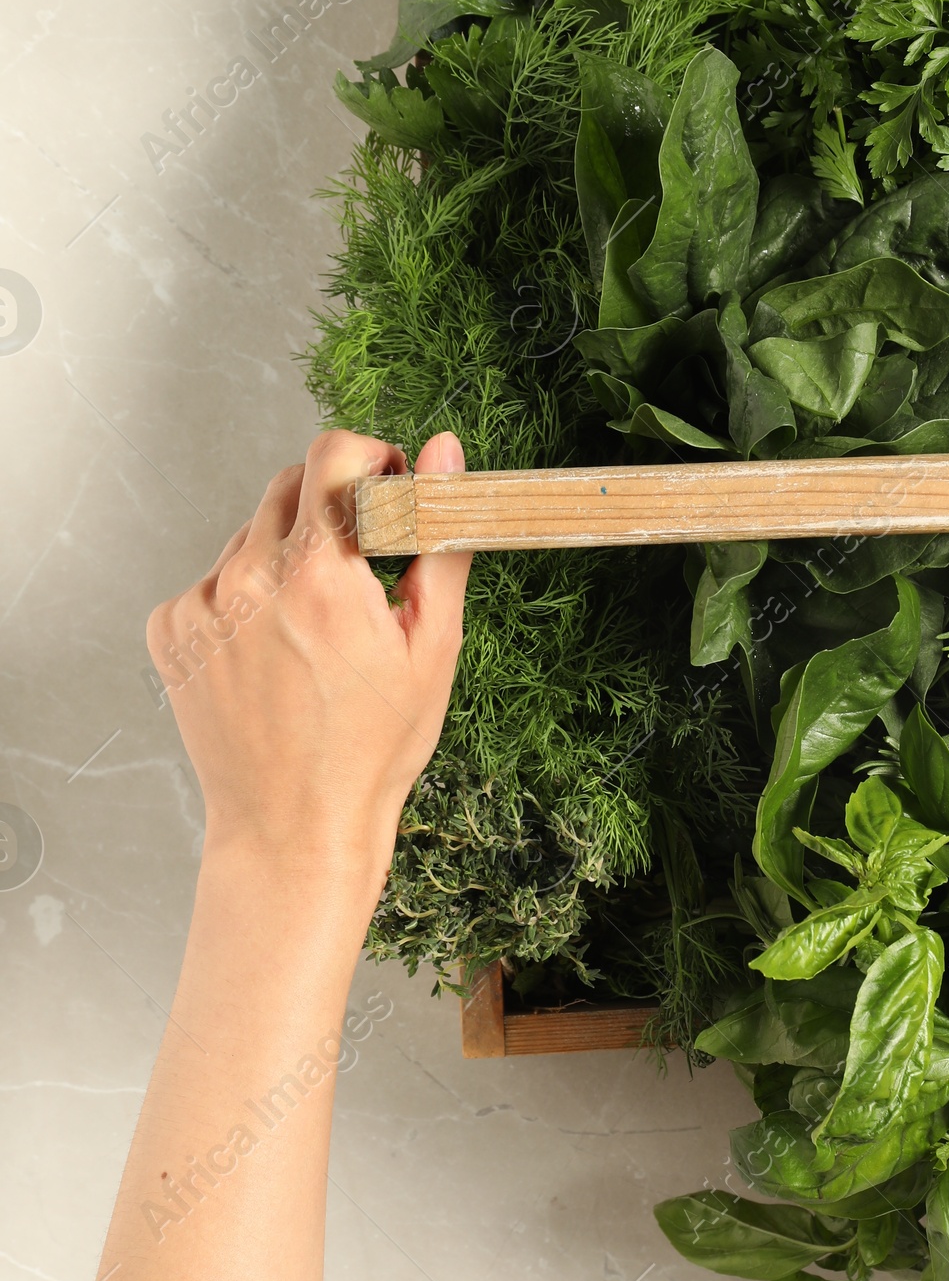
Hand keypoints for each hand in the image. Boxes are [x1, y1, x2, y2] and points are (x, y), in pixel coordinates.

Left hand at [147, 429, 471, 879]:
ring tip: (314, 629)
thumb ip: (438, 536)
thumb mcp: (432, 646)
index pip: (331, 454)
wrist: (294, 828)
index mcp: (319, 576)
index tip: (387, 485)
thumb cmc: (372, 749)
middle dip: (331, 508)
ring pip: (249, 536)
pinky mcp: (171, 632)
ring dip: (285, 557)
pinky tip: (272, 652)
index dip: (369, 458)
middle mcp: (249, 580)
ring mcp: (202, 607)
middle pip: (288, 487)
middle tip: (360, 568)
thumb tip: (446, 452)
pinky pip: (213, 582)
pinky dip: (244, 599)